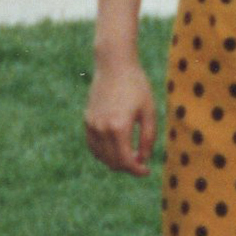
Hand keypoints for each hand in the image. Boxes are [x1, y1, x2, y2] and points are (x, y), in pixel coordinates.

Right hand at [85, 54, 157, 175]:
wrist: (114, 64)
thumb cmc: (136, 85)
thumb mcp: (149, 111)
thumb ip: (148, 138)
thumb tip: (142, 160)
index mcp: (119, 127)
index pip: (126, 161)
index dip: (137, 171)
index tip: (146, 171)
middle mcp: (102, 129)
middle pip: (113, 162)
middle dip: (128, 167)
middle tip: (140, 161)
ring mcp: (92, 125)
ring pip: (101, 157)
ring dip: (115, 161)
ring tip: (129, 153)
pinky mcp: (87, 120)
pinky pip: (93, 146)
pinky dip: (103, 153)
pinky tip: (115, 147)